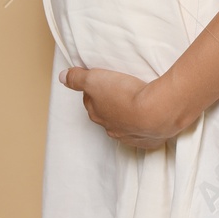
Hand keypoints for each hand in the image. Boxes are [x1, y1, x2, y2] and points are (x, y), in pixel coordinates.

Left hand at [60, 66, 193, 149]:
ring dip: (127, 116)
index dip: (94, 91)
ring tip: (136, 102)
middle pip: (106, 115)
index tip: (101, 82)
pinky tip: (149, 118)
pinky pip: (143, 134)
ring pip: (125, 125)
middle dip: (110, 105)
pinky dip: (144, 127)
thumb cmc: (125, 95)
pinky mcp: (149, 140)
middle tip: (118, 90)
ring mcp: (130, 136)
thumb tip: (62, 77)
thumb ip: (77, 78)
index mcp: (98, 115)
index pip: (90, 102)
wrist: (156, 112)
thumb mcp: (95, 79)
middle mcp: (111, 128)